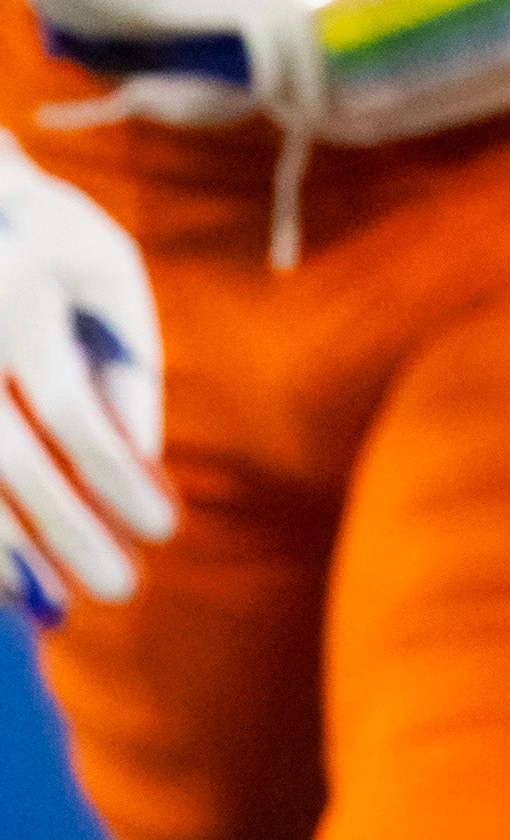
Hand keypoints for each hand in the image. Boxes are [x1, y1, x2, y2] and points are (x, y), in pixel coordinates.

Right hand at [0, 136, 173, 621]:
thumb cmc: (40, 234)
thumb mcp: (101, 270)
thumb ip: (123, 361)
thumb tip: (139, 462)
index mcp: (15, 293)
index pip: (68, 410)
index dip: (113, 476)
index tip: (164, 531)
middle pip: (2, 458)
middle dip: (59, 531)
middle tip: (117, 589)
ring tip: (46, 606)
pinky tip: (1, 575)